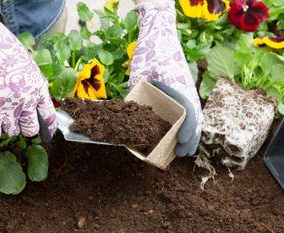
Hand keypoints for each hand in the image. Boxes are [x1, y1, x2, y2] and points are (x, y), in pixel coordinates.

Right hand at [0, 0, 56, 137]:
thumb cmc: (2, 50)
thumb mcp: (28, 67)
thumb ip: (34, 86)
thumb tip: (35, 104)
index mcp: (38, 89)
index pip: (49, 116)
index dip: (48, 127)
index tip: (46, 133)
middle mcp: (26, 101)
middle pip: (31, 128)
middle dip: (26, 127)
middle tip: (18, 122)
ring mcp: (8, 108)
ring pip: (13, 131)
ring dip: (8, 126)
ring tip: (2, 115)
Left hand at [129, 0, 202, 156]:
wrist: (158, 37)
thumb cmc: (149, 54)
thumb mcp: (138, 75)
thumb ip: (133, 95)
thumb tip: (124, 120)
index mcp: (179, 86)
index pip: (190, 111)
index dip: (188, 128)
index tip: (180, 141)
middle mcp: (187, 89)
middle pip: (196, 118)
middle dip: (190, 138)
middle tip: (180, 154)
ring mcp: (187, 90)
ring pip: (194, 117)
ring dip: (190, 134)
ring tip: (182, 151)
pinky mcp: (183, 91)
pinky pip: (189, 111)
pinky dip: (188, 125)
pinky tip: (180, 136)